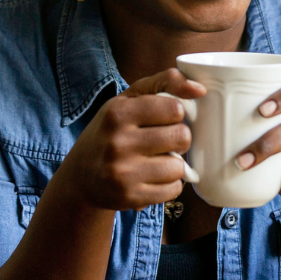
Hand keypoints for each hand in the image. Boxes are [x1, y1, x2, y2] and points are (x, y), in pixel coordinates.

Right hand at [64, 69, 205, 210]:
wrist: (81, 175)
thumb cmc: (113, 130)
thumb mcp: (130, 98)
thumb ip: (165, 82)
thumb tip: (200, 89)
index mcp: (118, 113)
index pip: (175, 109)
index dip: (176, 114)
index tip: (164, 119)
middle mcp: (118, 142)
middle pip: (182, 137)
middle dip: (178, 138)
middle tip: (164, 141)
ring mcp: (123, 173)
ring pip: (179, 167)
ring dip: (174, 164)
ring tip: (157, 160)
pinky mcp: (129, 197)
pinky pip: (173, 190)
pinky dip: (170, 184)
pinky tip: (153, 178)